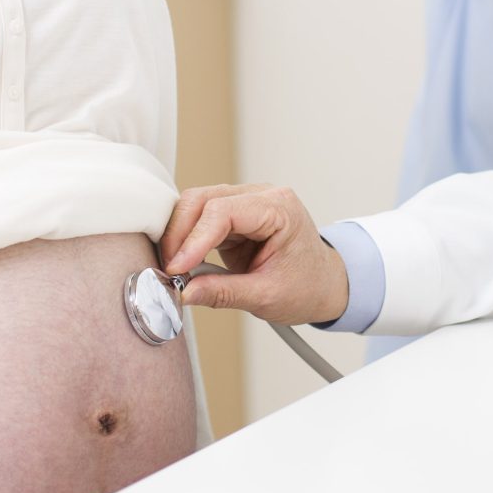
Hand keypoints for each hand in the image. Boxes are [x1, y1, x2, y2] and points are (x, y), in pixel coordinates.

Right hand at [158, 183, 350, 327]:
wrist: (324, 284)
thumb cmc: (307, 285)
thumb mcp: (267, 296)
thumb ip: (223, 293)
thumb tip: (184, 293)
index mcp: (279, 208)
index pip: (224, 212)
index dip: (194, 239)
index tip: (176, 268)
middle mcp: (261, 196)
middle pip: (203, 199)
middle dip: (179, 233)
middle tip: (168, 269)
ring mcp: (246, 202)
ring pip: (196, 204)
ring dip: (179, 235)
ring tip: (174, 268)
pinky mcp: (233, 215)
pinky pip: (200, 218)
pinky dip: (186, 238)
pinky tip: (182, 261)